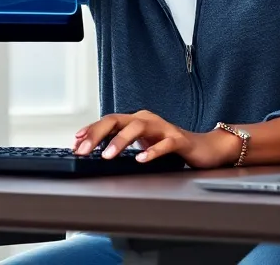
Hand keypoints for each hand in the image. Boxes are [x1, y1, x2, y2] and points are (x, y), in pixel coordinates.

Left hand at [73, 110, 239, 168]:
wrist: (204, 148)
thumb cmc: (170, 146)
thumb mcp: (141, 144)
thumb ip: (121, 144)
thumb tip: (92, 150)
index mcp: (137, 120)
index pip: (109, 121)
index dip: (91, 130)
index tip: (75, 141)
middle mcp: (148, 120)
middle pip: (118, 120)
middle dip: (97, 134)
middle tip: (82, 150)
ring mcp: (164, 128)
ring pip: (138, 128)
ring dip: (120, 141)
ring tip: (107, 156)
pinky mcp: (179, 140)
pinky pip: (164, 144)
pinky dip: (152, 151)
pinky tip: (140, 159)